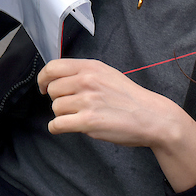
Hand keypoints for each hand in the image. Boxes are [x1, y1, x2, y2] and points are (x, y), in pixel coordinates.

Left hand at [38, 58, 195, 191]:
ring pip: (55, 108)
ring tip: (79, 117)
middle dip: (58, 100)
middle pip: (52, 90)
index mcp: (90, 67)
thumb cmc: (130, 98)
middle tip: (71, 106)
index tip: (43, 87)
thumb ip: (84, 73)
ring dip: (62, 115)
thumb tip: (58, 78)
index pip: (53, 67)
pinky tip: (66, 128)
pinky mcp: (88, 121)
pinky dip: (57, 128)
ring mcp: (87, 101)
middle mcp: (87, 81)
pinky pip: (57, 124)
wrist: (152, 117)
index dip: (44, 78)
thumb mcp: (107, 74)